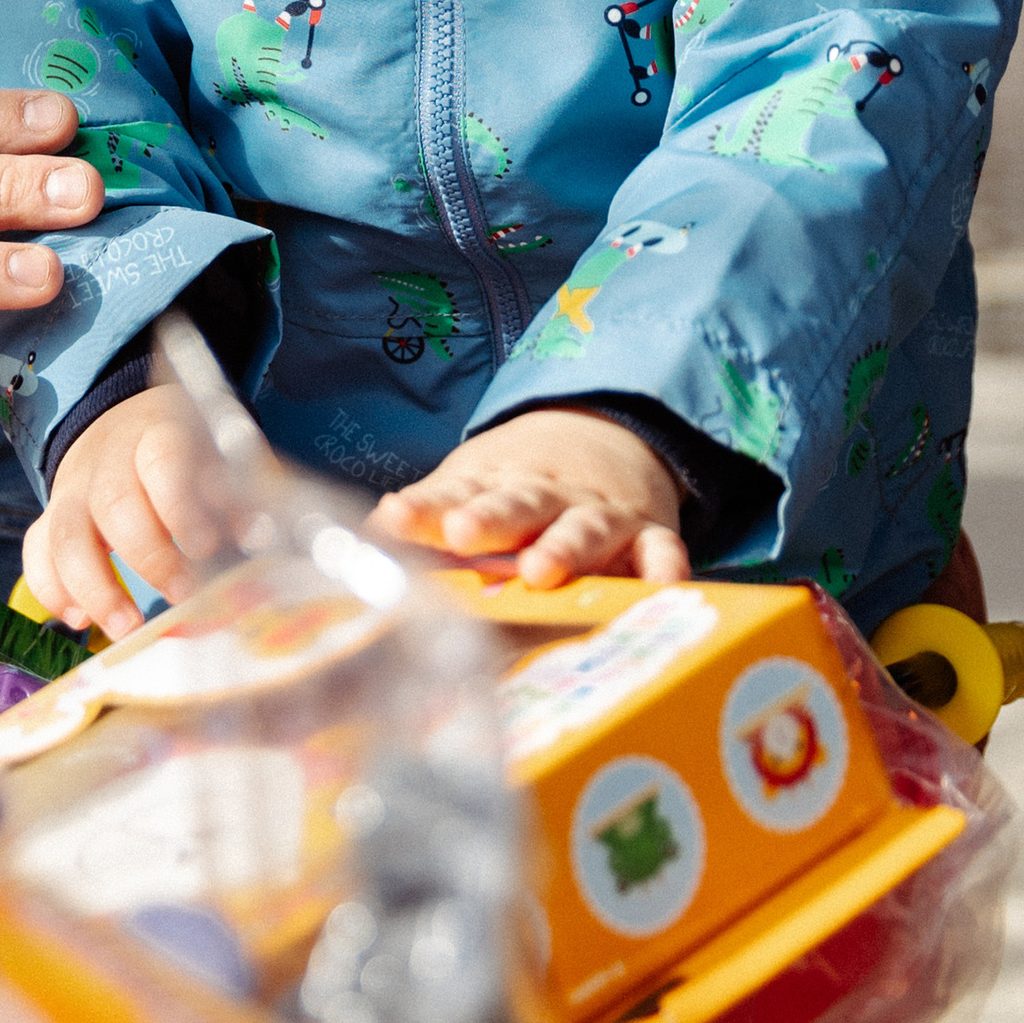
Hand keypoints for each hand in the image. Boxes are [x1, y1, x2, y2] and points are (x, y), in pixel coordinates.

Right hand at [23, 385, 229, 640]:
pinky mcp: (50, 518)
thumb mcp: (215, 454)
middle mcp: (107, 461)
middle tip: (182, 594)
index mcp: (157, 434)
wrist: (123, 425)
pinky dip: (52, 590)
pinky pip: (37, 553)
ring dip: (95, 588)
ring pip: (65, 535)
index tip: (205, 546)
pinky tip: (78, 619)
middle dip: (147, 557)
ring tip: (127, 628)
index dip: (179, 506)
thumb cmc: (182, 451)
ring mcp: (72, 491)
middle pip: (112, 504)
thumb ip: (234, 495)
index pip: (162, 462)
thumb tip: (255, 535)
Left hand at [374, 408, 688, 589]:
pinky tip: (660, 587)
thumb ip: (425, 516)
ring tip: (541, 569)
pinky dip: (662, 568)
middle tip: (462, 534)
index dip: (424, 509)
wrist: (605, 435)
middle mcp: (546, 498)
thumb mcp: (470, 487)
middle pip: (516, 505)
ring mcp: (599, 516)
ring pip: (583, 528)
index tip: (395, 519)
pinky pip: (659, 551)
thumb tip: (361, 542)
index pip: (454, 495)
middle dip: (490, 521)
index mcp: (495, 486)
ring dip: (565, 547)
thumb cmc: (518, 485)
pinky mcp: (648, 536)